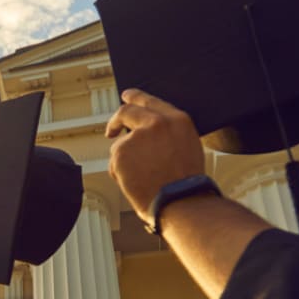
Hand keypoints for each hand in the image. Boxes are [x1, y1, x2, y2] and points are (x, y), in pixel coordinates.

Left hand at [106, 89, 205, 220]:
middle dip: (115, 120)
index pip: (151, 101)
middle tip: (111, 130)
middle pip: (126, 112)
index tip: (126, 97)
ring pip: (120, 145)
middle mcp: (157, 123)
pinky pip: (114, 162)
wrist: (180, 202)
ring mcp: (137, 136)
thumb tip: (148, 131)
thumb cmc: (186, 183)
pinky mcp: (121, 151)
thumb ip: (168, 133)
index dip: (136, 97)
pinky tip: (136, 184)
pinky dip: (120, 175)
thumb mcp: (187, 147)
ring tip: (143, 179)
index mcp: (177, 120)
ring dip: (125, 162)